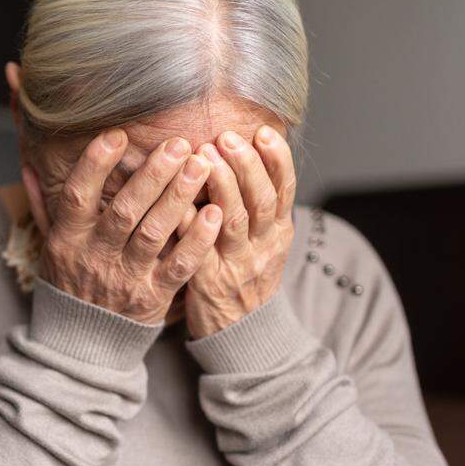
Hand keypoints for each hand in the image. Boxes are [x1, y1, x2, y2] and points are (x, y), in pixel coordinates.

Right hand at [39, 128, 223, 324]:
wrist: (82, 345)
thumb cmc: (69, 284)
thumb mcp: (49, 246)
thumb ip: (43, 206)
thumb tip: (28, 165)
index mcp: (68, 239)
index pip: (77, 196)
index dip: (95, 164)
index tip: (117, 135)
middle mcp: (95, 256)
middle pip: (124, 210)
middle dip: (153, 174)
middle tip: (178, 143)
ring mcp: (126, 278)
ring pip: (154, 233)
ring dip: (178, 197)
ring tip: (200, 166)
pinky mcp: (153, 298)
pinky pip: (178, 267)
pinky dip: (197, 240)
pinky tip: (214, 213)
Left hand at [178, 125, 296, 338]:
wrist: (243, 334)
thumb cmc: (248, 277)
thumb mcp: (268, 242)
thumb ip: (262, 204)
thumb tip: (252, 153)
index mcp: (278, 232)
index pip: (285, 189)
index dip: (276, 159)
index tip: (263, 131)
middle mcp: (262, 246)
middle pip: (260, 200)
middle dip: (245, 165)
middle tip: (226, 138)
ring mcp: (237, 264)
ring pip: (233, 220)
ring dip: (220, 185)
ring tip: (204, 156)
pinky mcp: (209, 281)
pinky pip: (199, 249)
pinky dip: (190, 223)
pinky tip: (179, 200)